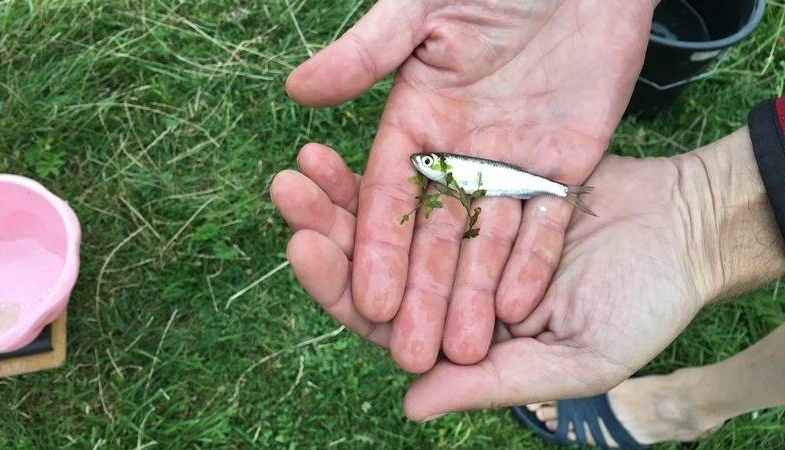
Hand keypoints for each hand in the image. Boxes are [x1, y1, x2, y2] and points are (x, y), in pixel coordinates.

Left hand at [274, 129, 784, 419]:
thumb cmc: (637, 309)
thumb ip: (492, 382)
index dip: (340, 285)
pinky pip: (422, 179)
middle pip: (374, 262)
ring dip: (342, 192)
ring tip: (303, 161)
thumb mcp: (573, 361)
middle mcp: (447, 285)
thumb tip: (411, 403)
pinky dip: (391, 164)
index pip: (384, 318)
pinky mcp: (476, 188)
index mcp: (458, 333)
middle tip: (285, 188)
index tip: (302, 246)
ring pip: (388, 218)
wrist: (682, 235)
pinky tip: (350, 144)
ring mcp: (458, 234)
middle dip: (326, 226)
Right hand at [287, 0, 655, 371]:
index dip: (377, 248)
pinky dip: (533, 262)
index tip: (368, 299)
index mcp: (415, 120)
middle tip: (409, 352)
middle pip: (434, 233)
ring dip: (473, 295)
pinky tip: (519, 308)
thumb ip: (368, 50)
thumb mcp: (424, 6)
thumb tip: (297, 91)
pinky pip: (547, 223)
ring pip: (488, 240)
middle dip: (421, 293)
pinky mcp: (563, 166)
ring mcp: (510, 164)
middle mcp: (458, 153)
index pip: (389, 195)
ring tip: (463, 352)